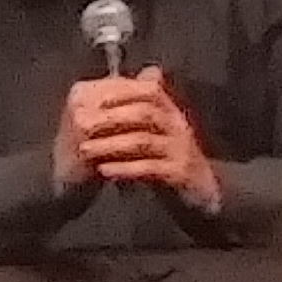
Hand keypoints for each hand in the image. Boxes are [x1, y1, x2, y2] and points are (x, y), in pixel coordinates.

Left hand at [78, 68, 216, 208]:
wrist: (200, 191)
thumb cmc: (169, 158)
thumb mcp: (153, 132)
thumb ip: (134, 112)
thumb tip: (106, 90)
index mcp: (171, 111)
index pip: (150, 90)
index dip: (120, 93)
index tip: (90, 99)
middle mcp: (178, 126)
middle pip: (145, 113)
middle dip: (110, 118)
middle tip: (81, 124)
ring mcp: (181, 150)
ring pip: (144, 141)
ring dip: (111, 144)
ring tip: (86, 149)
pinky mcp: (180, 173)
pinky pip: (150, 168)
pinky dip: (125, 168)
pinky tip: (105, 170)